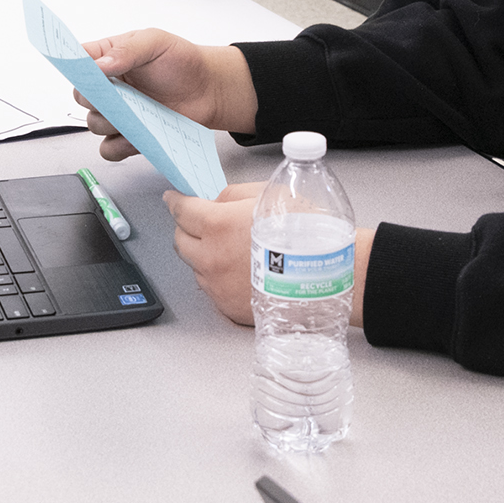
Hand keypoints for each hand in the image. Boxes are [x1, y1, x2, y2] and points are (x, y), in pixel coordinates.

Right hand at [76, 31, 258, 152]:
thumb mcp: (155, 42)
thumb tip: (100, 65)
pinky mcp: (130, 136)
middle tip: (117, 94)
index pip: (77, 61)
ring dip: (110, 122)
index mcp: (109, 57)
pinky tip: (136, 135)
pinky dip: (119, 146)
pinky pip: (110, 149)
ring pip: (94, 124)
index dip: (74, 67)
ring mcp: (119, 113)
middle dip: (95, 98)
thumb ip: (127, 51)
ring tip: (135, 114)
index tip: (81, 72)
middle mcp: (109, 86)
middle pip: (81, 97)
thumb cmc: (182, 62)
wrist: (208, 89)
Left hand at [163, 185, 372, 329]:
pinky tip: (243, 272)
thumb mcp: (270, 194)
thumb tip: (215, 201)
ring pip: (196, 268)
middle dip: (187, 229)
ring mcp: (218, 287)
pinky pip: (213, 291)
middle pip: (180, 242)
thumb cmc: (309, 234)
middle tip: (203, 224)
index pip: (181, 211)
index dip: (176, 202)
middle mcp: (211, 258)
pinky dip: (220, 279)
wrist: (330, 277)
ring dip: (205, 256)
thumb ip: (233, 195)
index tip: (173, 200)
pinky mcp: (229, 308)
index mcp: (218, 225)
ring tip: (234, 251)